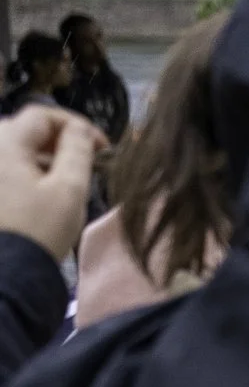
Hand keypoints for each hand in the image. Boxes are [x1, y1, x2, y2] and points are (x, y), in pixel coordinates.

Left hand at [0, 107, 103, 260]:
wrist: (8, 272)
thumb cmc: (40, 228)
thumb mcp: (70, 188)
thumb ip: (78, 150)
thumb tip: (81, 130)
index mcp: (5, 144)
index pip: (42, 114)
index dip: (75, 125)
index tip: (101, 147)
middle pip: (26, 129)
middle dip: (59, 140)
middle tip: (86, 160)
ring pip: (15, 148)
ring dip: (44, 156)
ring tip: (68, 178)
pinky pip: (7, 167)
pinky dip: (28, 170)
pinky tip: (44, 191)